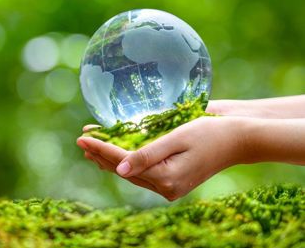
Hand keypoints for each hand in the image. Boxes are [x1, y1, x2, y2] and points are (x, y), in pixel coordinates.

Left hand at [77, 116, 247, 200]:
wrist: (238, 140)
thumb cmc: (210, 133)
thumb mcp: (176, 138)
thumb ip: (147, 154)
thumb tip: (119, 169)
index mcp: (166, 178)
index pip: (123, 162)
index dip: (101, 149)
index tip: (83, 137)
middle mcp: (166, 187)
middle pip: (124, 170)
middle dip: (101, 155)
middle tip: (81, 140)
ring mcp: (169, 187)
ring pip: (131, 173)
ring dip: (110, 160)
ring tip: (91, 148)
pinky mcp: (173, 181)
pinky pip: (143, 173)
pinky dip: (126, 162)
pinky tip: (115, 155)